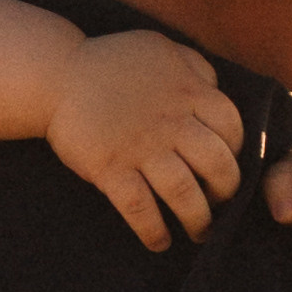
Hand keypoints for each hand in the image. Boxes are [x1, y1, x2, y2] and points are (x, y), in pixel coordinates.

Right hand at [45, 32, 244, 252]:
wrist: (56, 75)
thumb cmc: (111, 63)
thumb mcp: (160, 49)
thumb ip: (193, 66)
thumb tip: (216, 88)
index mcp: (187, 92)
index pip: (232, 128)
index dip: (236, 151)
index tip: (226, 165)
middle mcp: (171, 122)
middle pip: (217, 165)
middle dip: (226, 192)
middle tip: (219, 204)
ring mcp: (140, 148)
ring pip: (184, 193)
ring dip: (197, 220)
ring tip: (200, 233)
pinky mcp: (110, 169)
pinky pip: (140, 208)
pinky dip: (153, 231)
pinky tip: (160, 241)